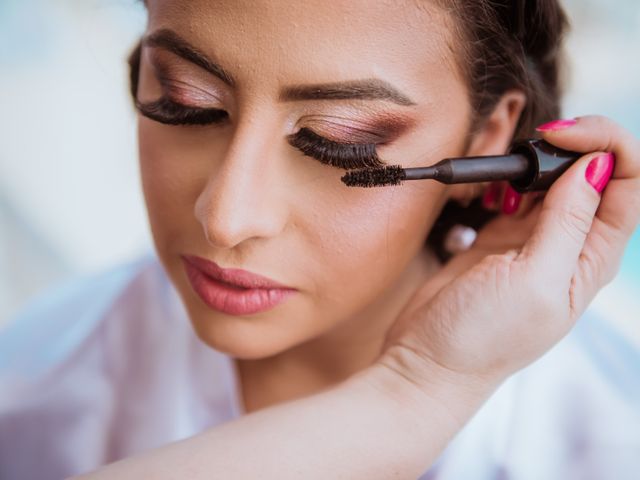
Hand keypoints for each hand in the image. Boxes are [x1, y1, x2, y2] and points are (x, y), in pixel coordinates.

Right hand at [378, 115, 639, 402]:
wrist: (429, 360)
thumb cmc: (483, 336)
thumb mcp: (533, 281)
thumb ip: (566, 223)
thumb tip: (596, 164)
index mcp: (593, 258)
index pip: (629, 185)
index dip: (607, 147)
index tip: (561, 137)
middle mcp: (570, 246)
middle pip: (597, 175)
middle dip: (574, 145)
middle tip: (535, 141)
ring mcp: (534, 240)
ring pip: (555, 180)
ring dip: (539, 161)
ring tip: (511, 166)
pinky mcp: (500, 237)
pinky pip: (518, 194)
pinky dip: (510, 179)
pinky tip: (496, 184)